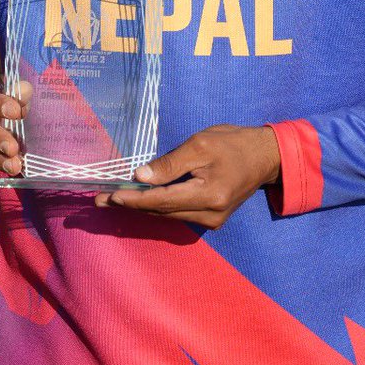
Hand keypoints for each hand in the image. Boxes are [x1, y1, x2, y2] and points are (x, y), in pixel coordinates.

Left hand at [94, 124, 280, 228]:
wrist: (264, 156)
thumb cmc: (233, 143)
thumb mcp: (201, 145)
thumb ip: (171, 163)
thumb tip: (141, 177)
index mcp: (209, 195)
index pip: (162, 201)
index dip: (134, 200)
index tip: (110, 196)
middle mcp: (209, 214)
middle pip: (161, 212)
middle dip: (130, 205)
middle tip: (100, 199)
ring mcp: (211, 220)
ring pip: (167, 215)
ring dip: (141, 207)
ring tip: (113, 200)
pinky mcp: (212, 218)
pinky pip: (178, 213)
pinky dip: (157, 206)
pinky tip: (140, 199)